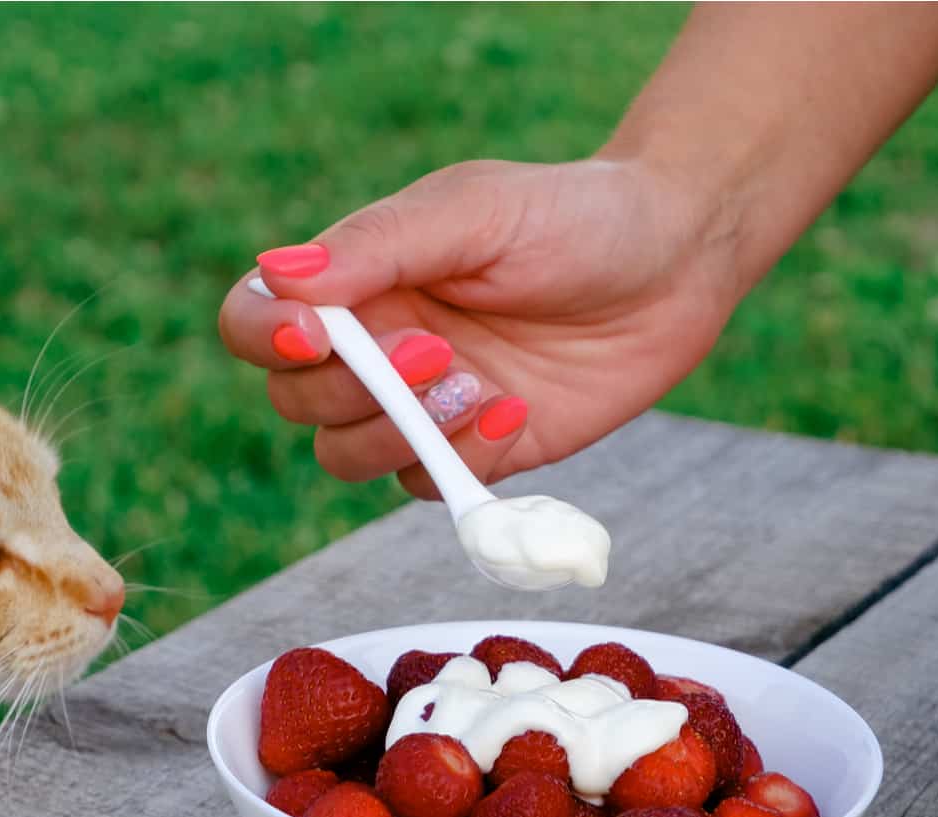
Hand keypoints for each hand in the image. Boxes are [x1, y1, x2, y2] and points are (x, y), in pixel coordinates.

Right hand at [218, 157, 744, 498]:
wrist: (679, 260)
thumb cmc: (575, 217)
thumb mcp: (475, 211)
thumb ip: (378, 243)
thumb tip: (279, 275)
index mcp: (359, 279)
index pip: (258, 321)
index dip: (263, 339)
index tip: (312, 336)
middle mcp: (378, 346)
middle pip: (297, 402)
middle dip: (354, 390)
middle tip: (436, 350)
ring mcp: (425, 405)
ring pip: (348, 456)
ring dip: (400, 432)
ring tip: (478, 382)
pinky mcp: (480, 449)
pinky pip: (427, 484)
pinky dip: (461, 460)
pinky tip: (518, 408)